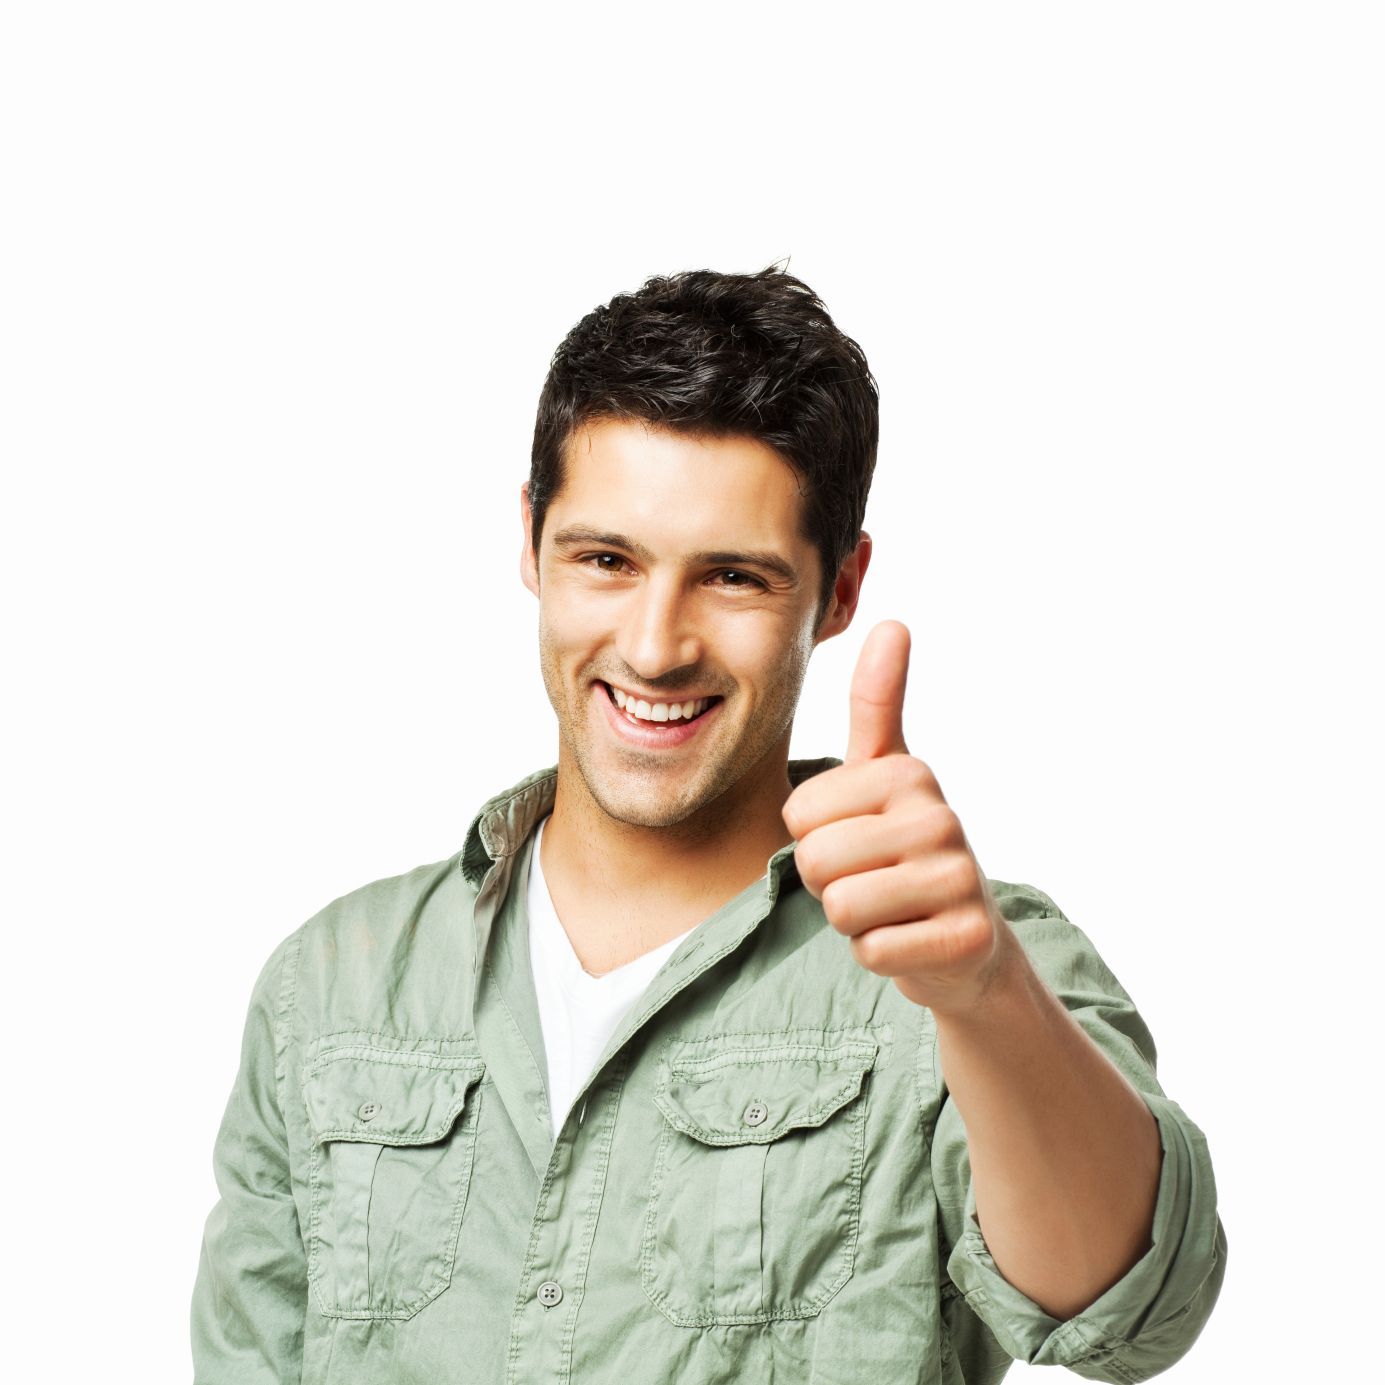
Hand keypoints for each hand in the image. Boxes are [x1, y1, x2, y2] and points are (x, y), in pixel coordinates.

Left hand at [781, 620, 1015, 1015]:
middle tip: (872, 880)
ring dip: (853, 920)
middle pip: (816, 860)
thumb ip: (878, 703)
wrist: (964, 943)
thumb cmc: (904, 851)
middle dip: (828, 883)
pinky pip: (873, 950)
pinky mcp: (966, 938)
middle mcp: (942, 818)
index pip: (799, 813)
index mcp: (908, 772)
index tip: (856, 837)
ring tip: (890, 908)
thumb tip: (892, 621)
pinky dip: (879, 954)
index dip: (812, 838)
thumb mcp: (886, 773)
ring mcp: (960, 879)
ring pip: (842, 907)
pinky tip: (910, 939)